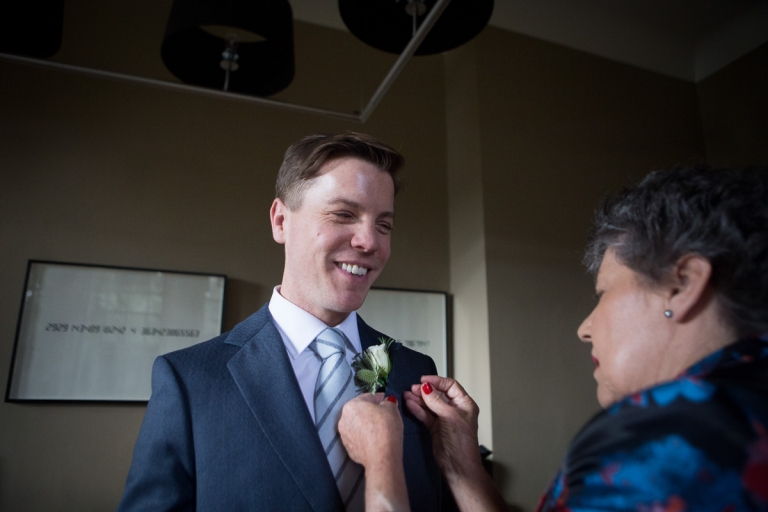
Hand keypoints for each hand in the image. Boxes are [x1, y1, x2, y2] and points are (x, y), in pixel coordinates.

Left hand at [339, 394, 410, 511]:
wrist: (381, 457)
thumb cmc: (385, 430)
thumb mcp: (392, 408)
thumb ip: (388, 402)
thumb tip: (387, 402)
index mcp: (351, 405)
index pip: (367, 397)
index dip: (380, 399)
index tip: (387, 401)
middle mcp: (344, 420)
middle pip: (360, 411)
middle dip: (372, 412)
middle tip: (386, 416)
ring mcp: (345, 436)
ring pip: (358, 426)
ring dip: (368, 426)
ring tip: (382, 429)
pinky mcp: (349, 449)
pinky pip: (358, 439)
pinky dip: (366, 438)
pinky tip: (376, 440)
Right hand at [404, 376, 479, 477]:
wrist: (457, 465)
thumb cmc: (461, 441)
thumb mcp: (450, 417)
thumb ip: (436, 401)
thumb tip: (425, 387)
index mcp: (465, 404)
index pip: (450, 386)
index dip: (437, 381)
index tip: (423, 380)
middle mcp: (454, 410)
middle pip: (438, 394)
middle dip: (425, 390)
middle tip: (412, 388)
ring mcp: (444, 419)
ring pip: (429, 404)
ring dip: (418, 399)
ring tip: (407, 394)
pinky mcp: (434, 428)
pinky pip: (424, 415)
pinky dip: (417, 409)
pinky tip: (409, 404)